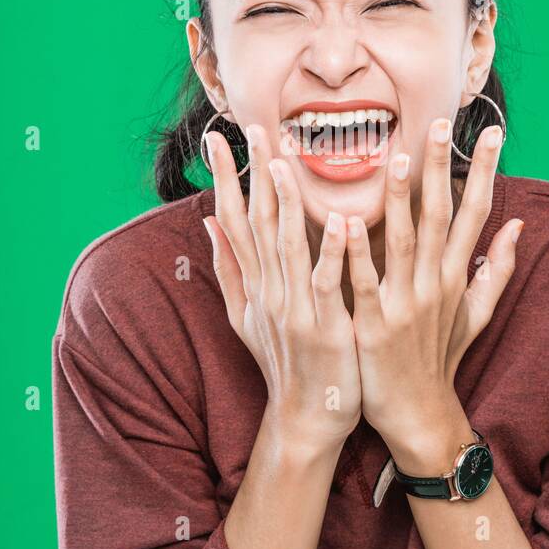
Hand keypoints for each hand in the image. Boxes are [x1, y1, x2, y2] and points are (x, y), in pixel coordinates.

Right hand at [202, 123, 362, 457]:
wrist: (307, 418)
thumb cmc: (286, 363)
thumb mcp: (248, 315)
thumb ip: (229, 267)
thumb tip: (207, 223)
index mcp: (256, 283)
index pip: (234, 219)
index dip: (225, 178)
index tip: (216, 139)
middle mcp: (270, 290)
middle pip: (257, 223)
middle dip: (253, 174)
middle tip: (252, 129)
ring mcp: (295, 309)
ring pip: (287, 246)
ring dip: (285, 202)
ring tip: (283, 162)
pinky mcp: (326, 327)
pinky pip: (328, 283)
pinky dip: (333, 252)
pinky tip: (340, 221)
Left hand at [342, 118, 522, 461]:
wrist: (419, 416)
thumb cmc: (439, 360)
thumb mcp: (475, 314)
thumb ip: (495, 269)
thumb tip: (516, 226)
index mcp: (455, 276)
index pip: (475, 212)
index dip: (485, 171)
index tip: (493, 133)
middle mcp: (435, 284)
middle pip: (442, 216)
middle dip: (442, 167)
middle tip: (441, 122)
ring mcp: (405, 305)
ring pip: (403, 241)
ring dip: (399, 199)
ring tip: (395, 157)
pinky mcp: (374, 326)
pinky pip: (363, 282)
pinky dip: (356, 253)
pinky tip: (346, 221)